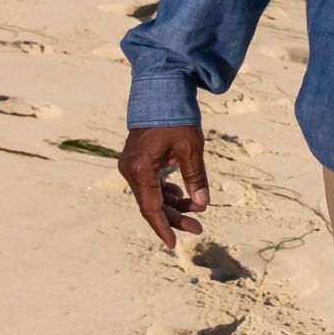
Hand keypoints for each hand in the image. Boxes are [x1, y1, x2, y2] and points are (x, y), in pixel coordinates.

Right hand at [119, 124, 208, 249]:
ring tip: (198, 210)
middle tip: (199, 228)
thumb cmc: (176, 117)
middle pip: (152, 204)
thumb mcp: (191, 148)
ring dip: (174, 204)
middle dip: (175, 217)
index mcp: (141, 169)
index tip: (174, 244)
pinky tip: (184, 197)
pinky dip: (167, 192)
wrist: (160, 90)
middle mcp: (131, 170)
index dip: (164, 228)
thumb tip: (203, 204)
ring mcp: (132, 165)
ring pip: (152, 195)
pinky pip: (151, 184)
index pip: (151, 208)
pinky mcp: (138, 161)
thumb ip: (195, 178)